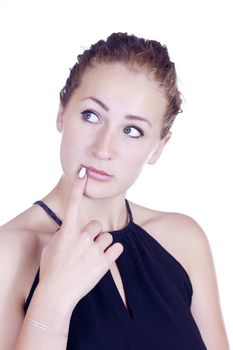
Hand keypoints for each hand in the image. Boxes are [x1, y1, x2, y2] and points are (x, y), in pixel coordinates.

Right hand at [39, 167, 123, 310]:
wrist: (57, 294)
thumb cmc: (51, 270)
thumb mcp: (52, 248)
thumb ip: (63, 234)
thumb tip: (71, 230)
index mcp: (68, 232)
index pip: (73, 204)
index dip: (78, 187)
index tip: (83, 173)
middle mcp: (82, 237)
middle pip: (97, 225)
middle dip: (93, 234)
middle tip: (86, 248)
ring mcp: (94, 249)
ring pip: (108, 237)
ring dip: (102, 244)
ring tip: (93, 256)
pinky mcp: (104, 262)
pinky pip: (118, 248)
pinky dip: (113, 252)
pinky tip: (105, 258)